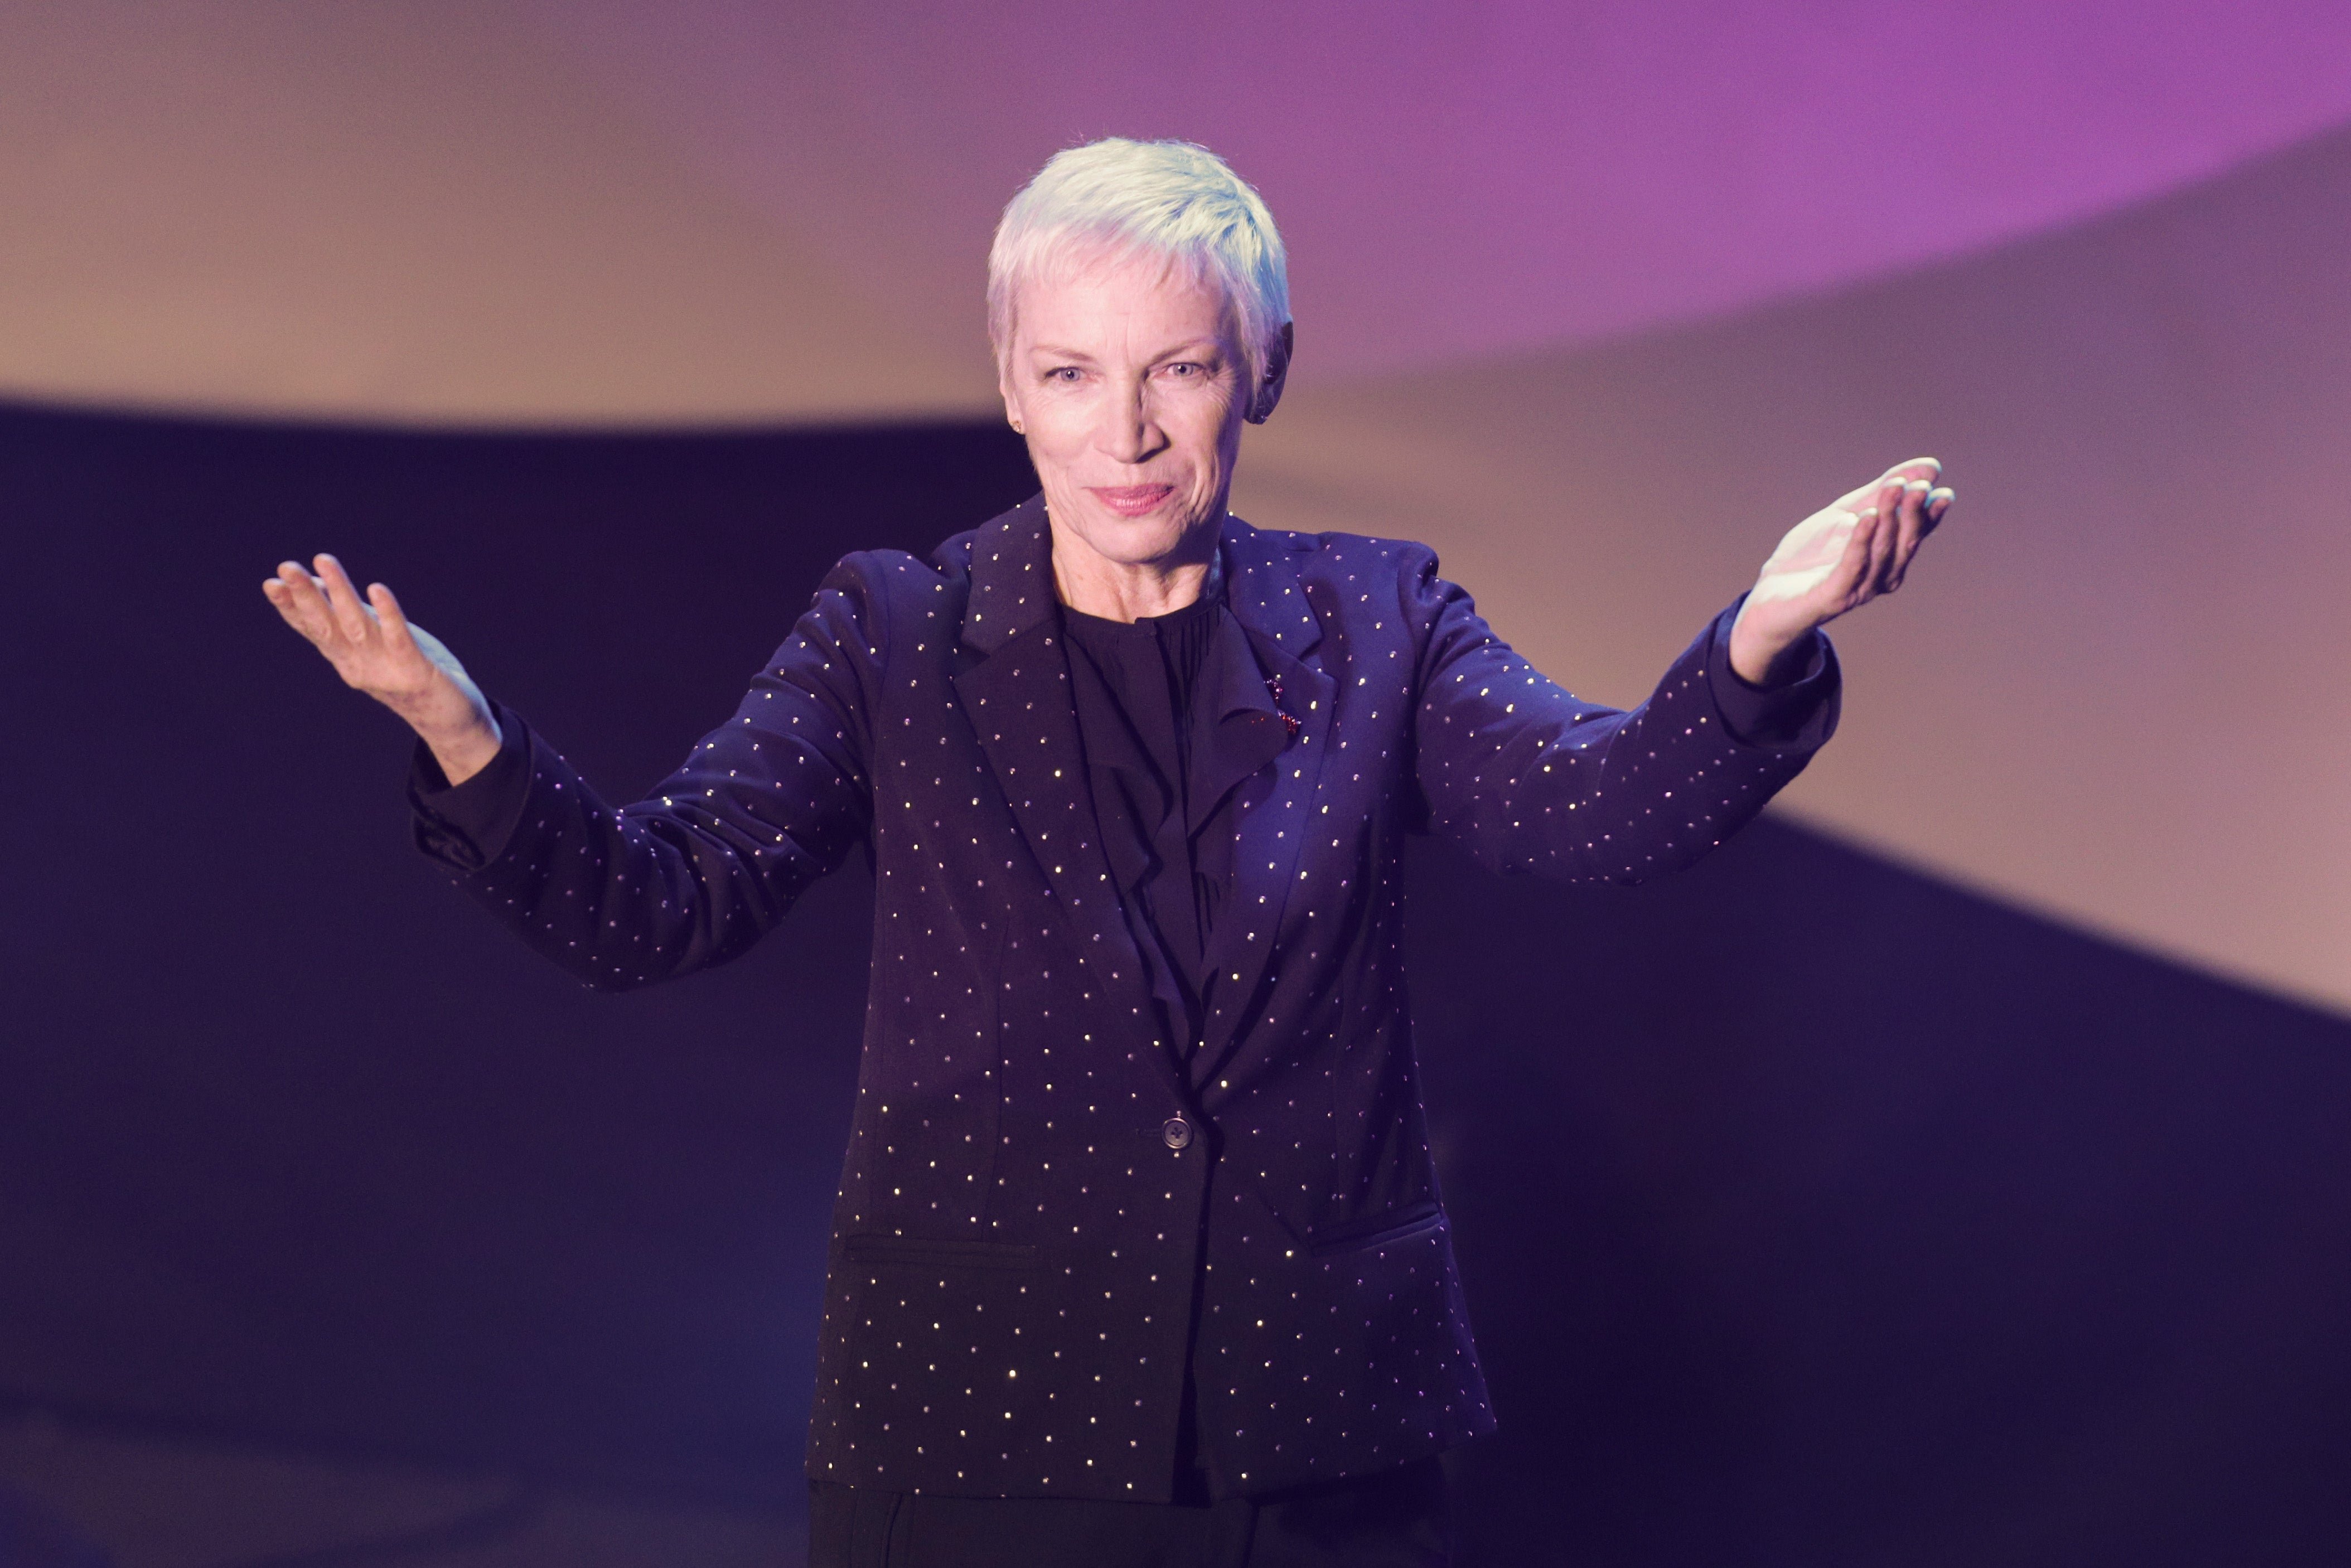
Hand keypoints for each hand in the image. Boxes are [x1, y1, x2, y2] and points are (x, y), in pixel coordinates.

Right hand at [262, 554, 502, 783]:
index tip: (272, 582)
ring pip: (356, 626)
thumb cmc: (407, 670)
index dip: (290, 607)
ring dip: (340, 593)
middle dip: (305, 596)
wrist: (448, 719)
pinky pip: (399, 639)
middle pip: (326, 626)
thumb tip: (315, 582)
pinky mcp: (414, 670)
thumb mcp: (373, 639)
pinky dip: (388, 614)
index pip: (312, 629)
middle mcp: (357, 664)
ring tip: (324, 561)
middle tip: (286, 567)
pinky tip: (378, 588)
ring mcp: (384, 669)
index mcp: (345, 657)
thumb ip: (346, 615)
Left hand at [1728, 457, 1952, 685]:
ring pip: (1881, 552)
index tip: (1942, 492)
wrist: (1770, 596)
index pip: (1917, 535)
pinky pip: (1851, 567)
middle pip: (1904, 543)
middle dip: (1913, 513)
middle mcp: (1881, 577)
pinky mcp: (1833, 597)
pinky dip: (1860, 541)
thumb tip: (1929, 465)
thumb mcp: (1846, 513)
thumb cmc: (1811, 555)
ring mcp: (1859, 589)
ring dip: (1888, 518)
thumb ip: (1880, 490)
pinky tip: (1865, 516)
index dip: (1931, 514)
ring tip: (1892, 487)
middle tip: (1918, 485)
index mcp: (1889, 558)